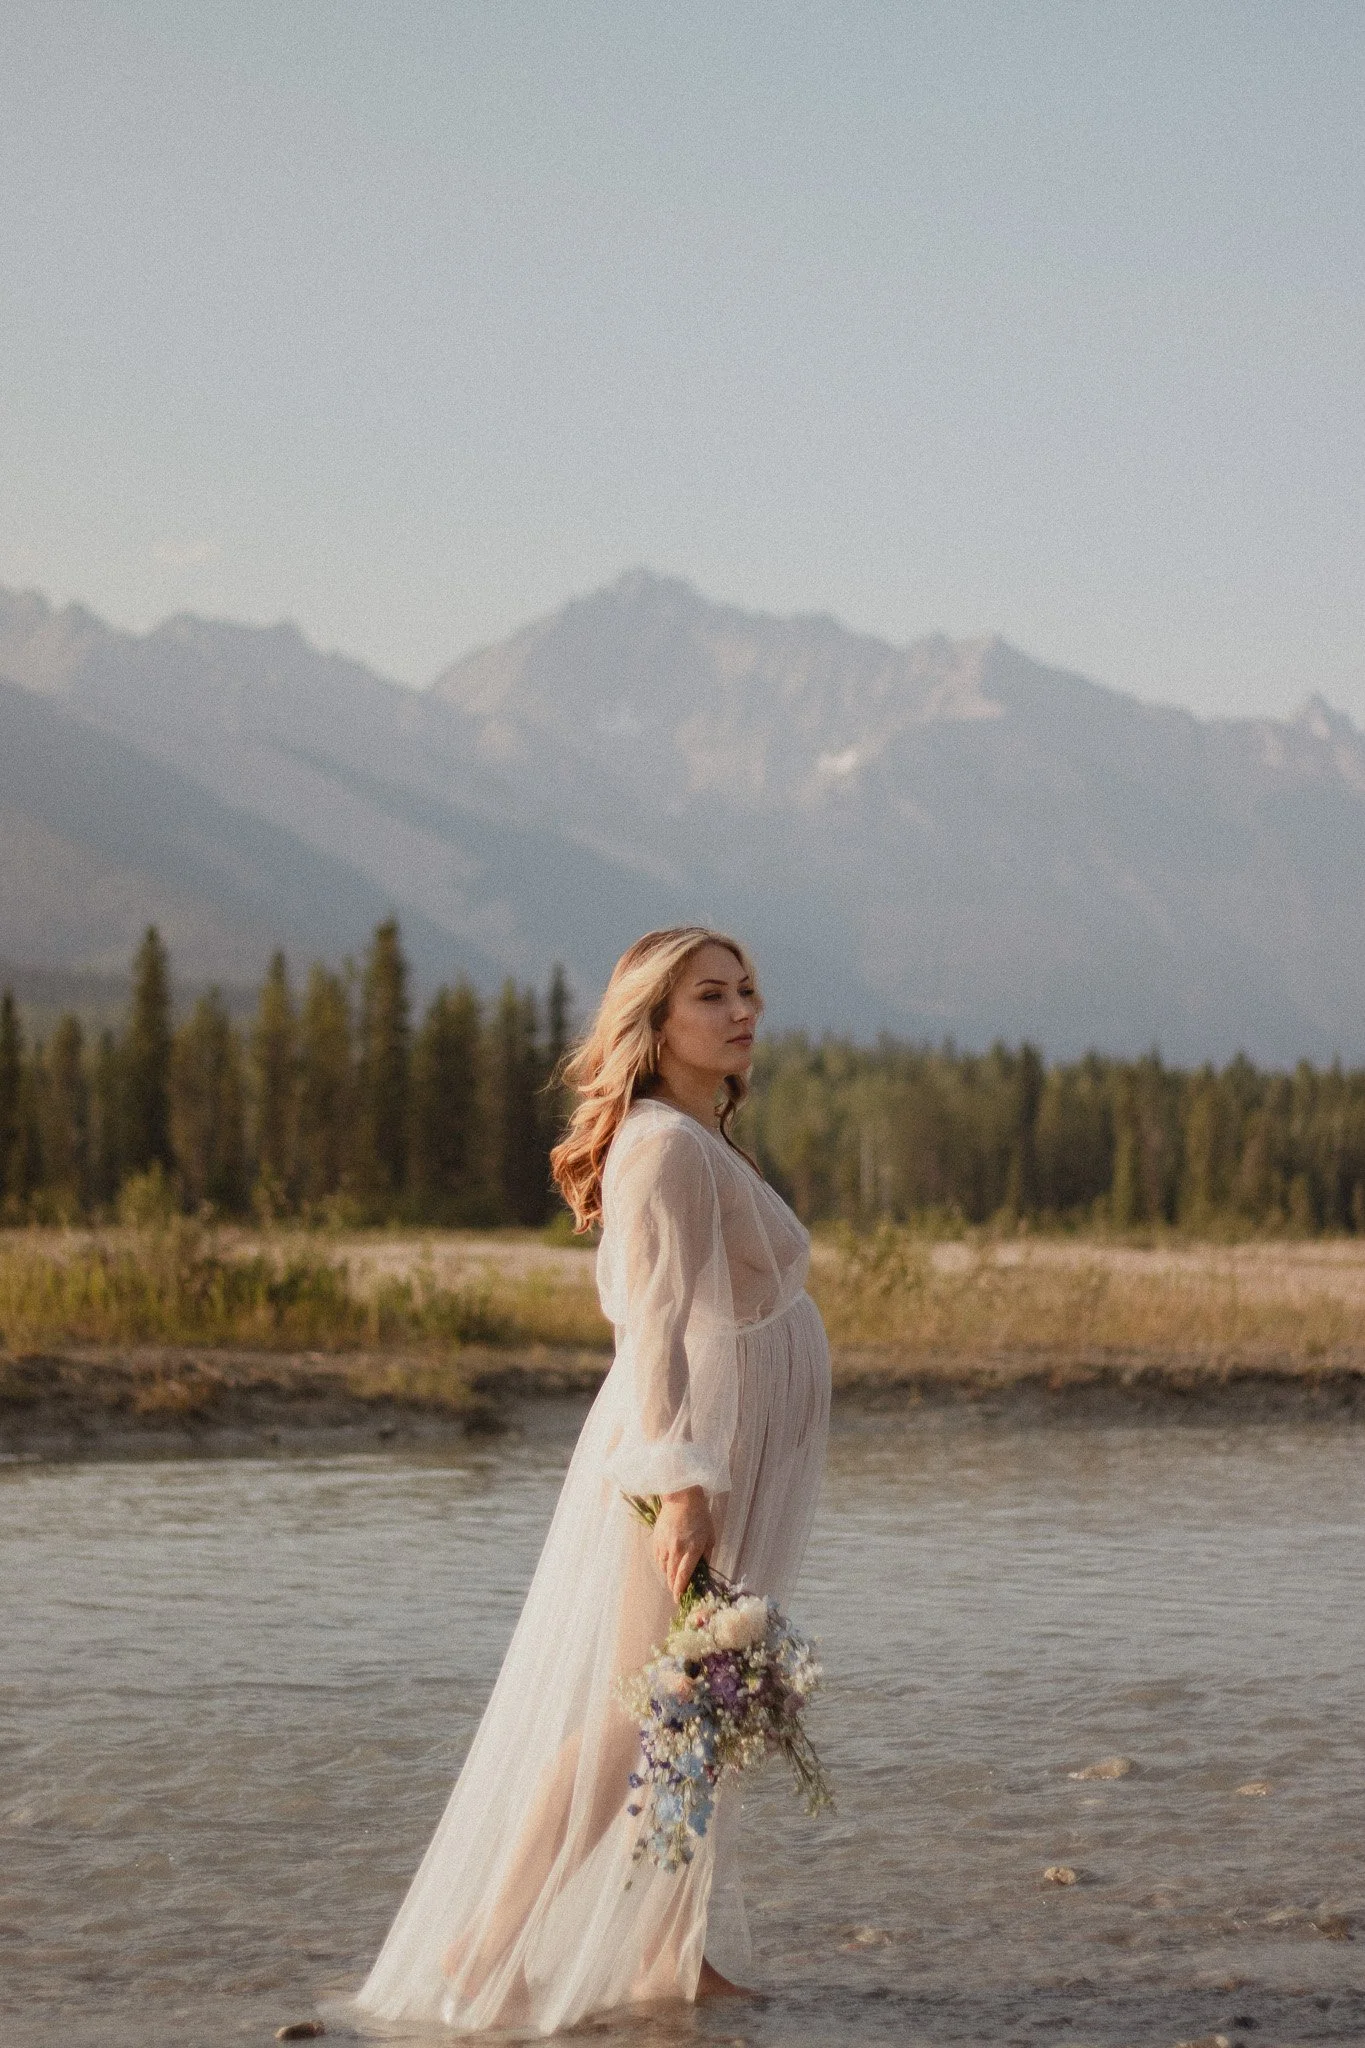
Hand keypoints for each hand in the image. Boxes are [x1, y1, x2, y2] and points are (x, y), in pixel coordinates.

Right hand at [652, 1486, 714, 1603]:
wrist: (682, 1497)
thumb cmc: (700, 1516)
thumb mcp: (710, 1536)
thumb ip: (706, 1555)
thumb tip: (703, 1569)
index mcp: (692, 1550)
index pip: (683, 1576)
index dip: (680, 1590)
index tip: (679, 1599)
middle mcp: (676, 1550)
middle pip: (671, 1575)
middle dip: (673, 1586)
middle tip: (677, 1591)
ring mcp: (664, 1544)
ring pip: (663, 1568)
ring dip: (668, 1575)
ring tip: (673, 1576)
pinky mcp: (656, 1539)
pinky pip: (658, 1558)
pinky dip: (662, 1564)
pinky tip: (667, 1562)